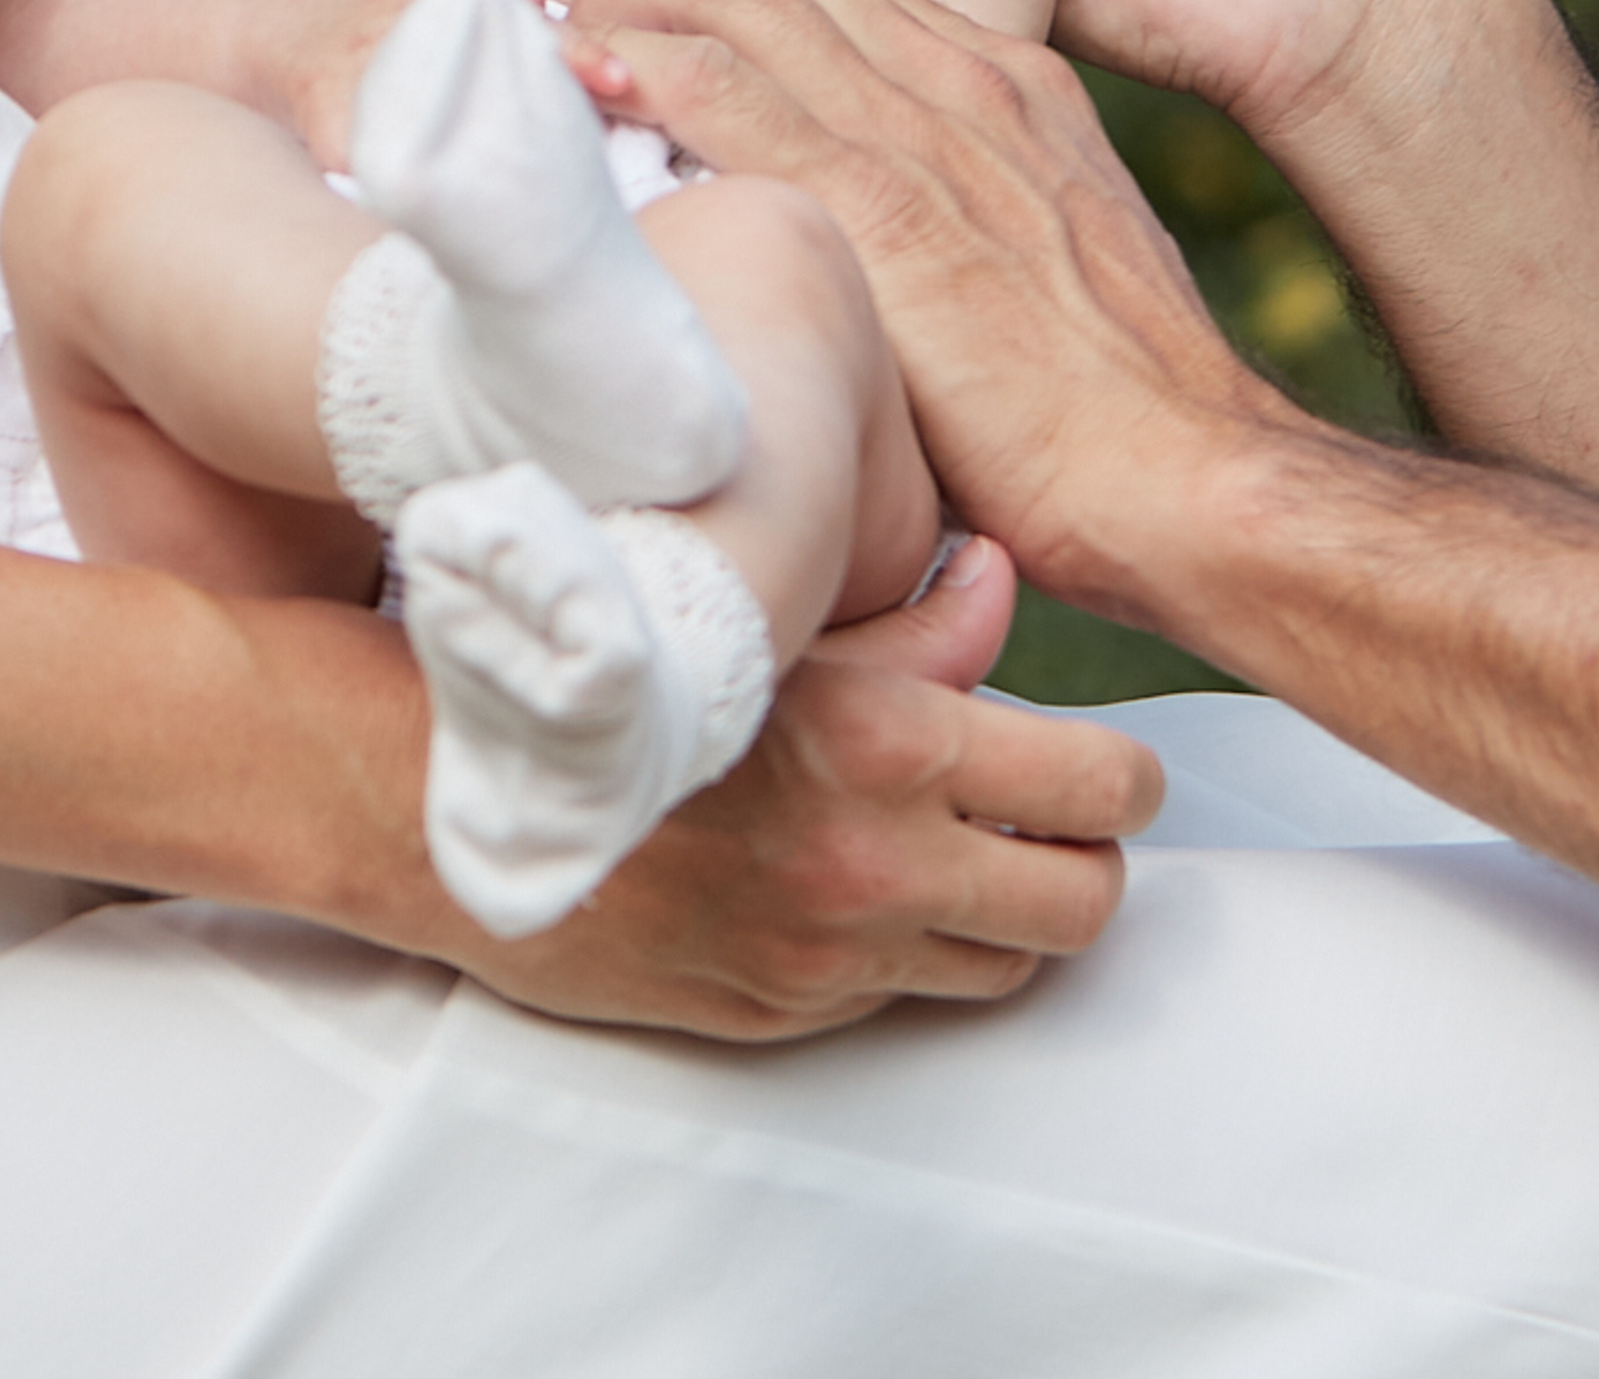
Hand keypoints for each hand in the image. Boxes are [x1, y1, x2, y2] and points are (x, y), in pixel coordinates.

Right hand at [459, 531, 1158, 1037]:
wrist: (470, 795)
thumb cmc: (623, 679)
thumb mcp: (782, 624)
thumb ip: (917, 622)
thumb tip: (1001, 579)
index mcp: (895, 750)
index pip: (1101, 793)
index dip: (1128, 781)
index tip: (1115, 766)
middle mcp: (877, 869)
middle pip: (1081, 908)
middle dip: (1087, 860)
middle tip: (1059, 820)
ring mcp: (829, 960)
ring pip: (1004, 969)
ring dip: (1006, 916)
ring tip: (965, 851)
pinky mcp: (781, 1019)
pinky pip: (901, 1001)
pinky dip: (913, 952)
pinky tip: (869, 887)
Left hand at [548, 0, 1280, 611]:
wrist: (1193, 481)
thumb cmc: (1109, 412)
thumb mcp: (1033, 264)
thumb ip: (940, 222)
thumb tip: (830, 244)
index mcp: (994, 82)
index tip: (620, 0)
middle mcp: (956, 80)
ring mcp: (922, 133)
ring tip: (540, 28)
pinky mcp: (884, 209)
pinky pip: (730, 91)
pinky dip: (637, 64)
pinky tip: (578, 74)